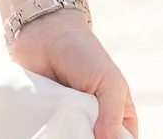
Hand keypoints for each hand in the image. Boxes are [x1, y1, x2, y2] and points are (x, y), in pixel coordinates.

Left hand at [11, 11, 135, 138]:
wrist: (45, 33)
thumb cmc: (83, 52)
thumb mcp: (108, 82)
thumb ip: (113, 114)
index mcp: (117, 114)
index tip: (102, 137)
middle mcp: (95, 121)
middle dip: (89, 138)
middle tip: (78, 130)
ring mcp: (70, 120)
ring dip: (67, 136)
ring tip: (63, 125)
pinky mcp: (48, 118)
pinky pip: (50, 134)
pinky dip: (49, 133)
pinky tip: (49, 128)